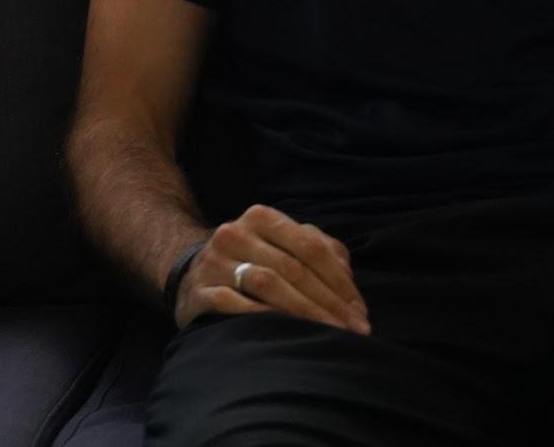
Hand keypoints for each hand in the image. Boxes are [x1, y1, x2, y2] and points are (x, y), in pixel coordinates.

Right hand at [172, 204, 369, 333]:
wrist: (194, 274)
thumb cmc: (252, 261)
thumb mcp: (283, 245)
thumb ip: (319, 251)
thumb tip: (348, 280)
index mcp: (261, 218)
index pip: (310, 247)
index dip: (339, 281)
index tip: (360, 312)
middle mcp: (235, 233)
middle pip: (292, 268)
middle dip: (328, 303)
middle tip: (354, 331)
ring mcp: (214, 262)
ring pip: (267, 284)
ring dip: (304, 313)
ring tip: (329, 335)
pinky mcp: (199, 290)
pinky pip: (234, 304)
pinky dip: (263, 318)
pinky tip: (285, 334)